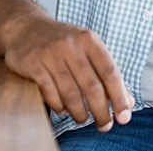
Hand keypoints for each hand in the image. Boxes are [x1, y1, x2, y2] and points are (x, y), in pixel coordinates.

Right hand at [2, 15, 133, 132]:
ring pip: (71, 93)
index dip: (119, 96)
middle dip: (101, 111)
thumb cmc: (62, 42)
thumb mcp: (86, 48)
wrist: (25, 26)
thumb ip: (105, 72)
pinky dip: (59, 106)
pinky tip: (63, 109)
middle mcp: (71, 45)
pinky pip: (49, 93)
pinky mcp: (33, 63)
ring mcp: (51, 54)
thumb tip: (127, 101)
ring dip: (80, 112)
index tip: (124, 116)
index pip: (110, 71)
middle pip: (92, 86)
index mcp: (89, 40)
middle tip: (105, 125)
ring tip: (83, 118)